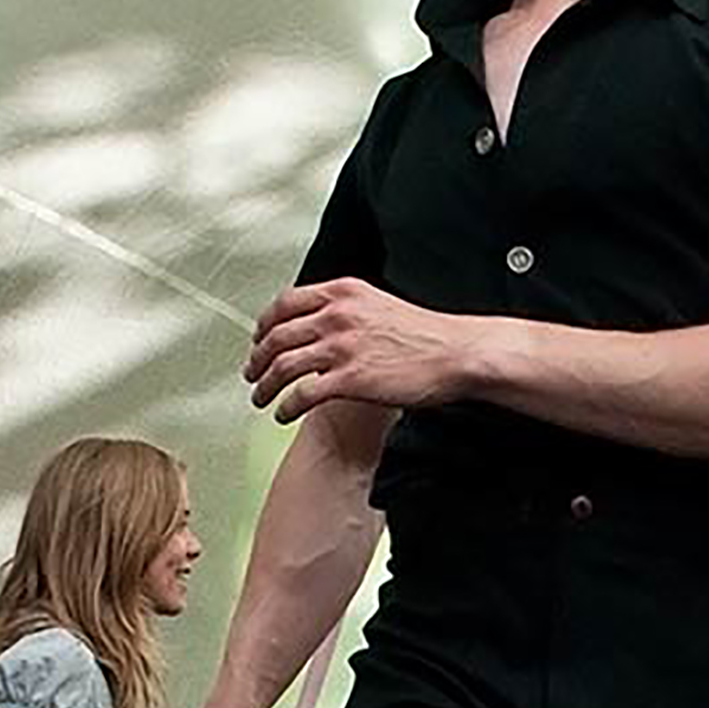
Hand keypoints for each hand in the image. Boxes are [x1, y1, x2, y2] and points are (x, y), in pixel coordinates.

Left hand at [244, 279, 484, 421]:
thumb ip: (348, 310)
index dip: (264, 323)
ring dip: (264, 385)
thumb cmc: (427, 335)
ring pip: (282, 365)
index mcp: (343, 293)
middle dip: (257, 358)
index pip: (285, 303)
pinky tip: (283, 414)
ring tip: (260, 398)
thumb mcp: (380, 305)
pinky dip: (286, 406)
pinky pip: (302, 394)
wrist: (457, 353)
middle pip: (277, 335)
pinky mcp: (349, 379)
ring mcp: (341, 347)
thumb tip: (325, 323)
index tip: (258, 338)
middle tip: (251, 373)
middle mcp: (337, 315)